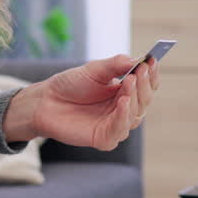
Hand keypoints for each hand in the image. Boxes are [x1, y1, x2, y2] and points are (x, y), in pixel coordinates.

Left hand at [2, 53, 160, 149]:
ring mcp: (115, 125)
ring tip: (129, 81)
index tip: (152, 61)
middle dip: (143, 85)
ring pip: (136, 115)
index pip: (146, 85)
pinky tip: (123, 102)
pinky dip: (124, 116)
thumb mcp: (95, 69)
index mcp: (125, 92)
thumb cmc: (70, 85)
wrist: (45, 101)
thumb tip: (138, 59)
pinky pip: (120, 130)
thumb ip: (116, 65)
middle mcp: (124, 109)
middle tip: (139, 71)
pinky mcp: (104, 138)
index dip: (151, 74)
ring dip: (135, 98)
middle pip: (144, 100)